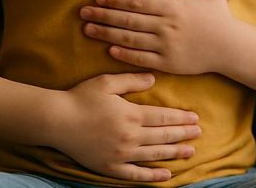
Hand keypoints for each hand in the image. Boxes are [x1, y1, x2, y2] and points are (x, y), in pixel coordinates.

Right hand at [52, 72, 199, 182]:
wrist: (56, 121)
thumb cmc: (81, 98)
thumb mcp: (107, 82)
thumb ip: (132, 80)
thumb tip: (154, 78)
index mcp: (131, 115)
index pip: (163, 117)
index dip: (181, 118)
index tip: (196, 118)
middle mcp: (130, 136)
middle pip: (163, 136)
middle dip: (183, 134)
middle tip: (199, 133)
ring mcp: (121, 154)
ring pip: (154, 154)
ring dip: (174, 153)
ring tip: (190, 152)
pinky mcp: (110, 167)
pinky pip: (135, 175)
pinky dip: (152, 176)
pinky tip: (166, 175)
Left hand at [81, 0, 235, 74]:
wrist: (231, 48)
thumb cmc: (219, 16)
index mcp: (174, 7)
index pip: (138, 3)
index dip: (116, 0)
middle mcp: (167, 27)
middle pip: (128, 21)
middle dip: (104, 15)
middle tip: (83, 12)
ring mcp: (166, 47)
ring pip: (130, 40)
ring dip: (106, 34)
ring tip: (88, 29)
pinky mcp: (168, 64)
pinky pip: (141, 59)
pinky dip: (124, 55)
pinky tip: (109, 50)